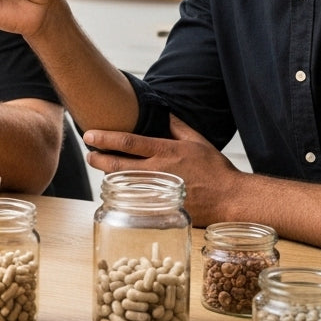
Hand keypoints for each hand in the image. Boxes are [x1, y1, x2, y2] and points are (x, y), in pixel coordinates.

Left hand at [83, 114, 239, 224]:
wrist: (231, 198)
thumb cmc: (215, 169)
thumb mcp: (197, 140)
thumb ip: (177, 125)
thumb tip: (162, 112)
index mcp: (166, 151)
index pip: (128, 142)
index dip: (105, 138)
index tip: (90, 135)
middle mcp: (159, 171)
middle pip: (117, 166)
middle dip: (97, 159)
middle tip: (89, 155)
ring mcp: (158, 191)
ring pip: (122, 184)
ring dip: (107, 176)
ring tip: (102, 168)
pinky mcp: (160, 208)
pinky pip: (134, 201)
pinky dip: (122, 195)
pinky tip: (117, 190)